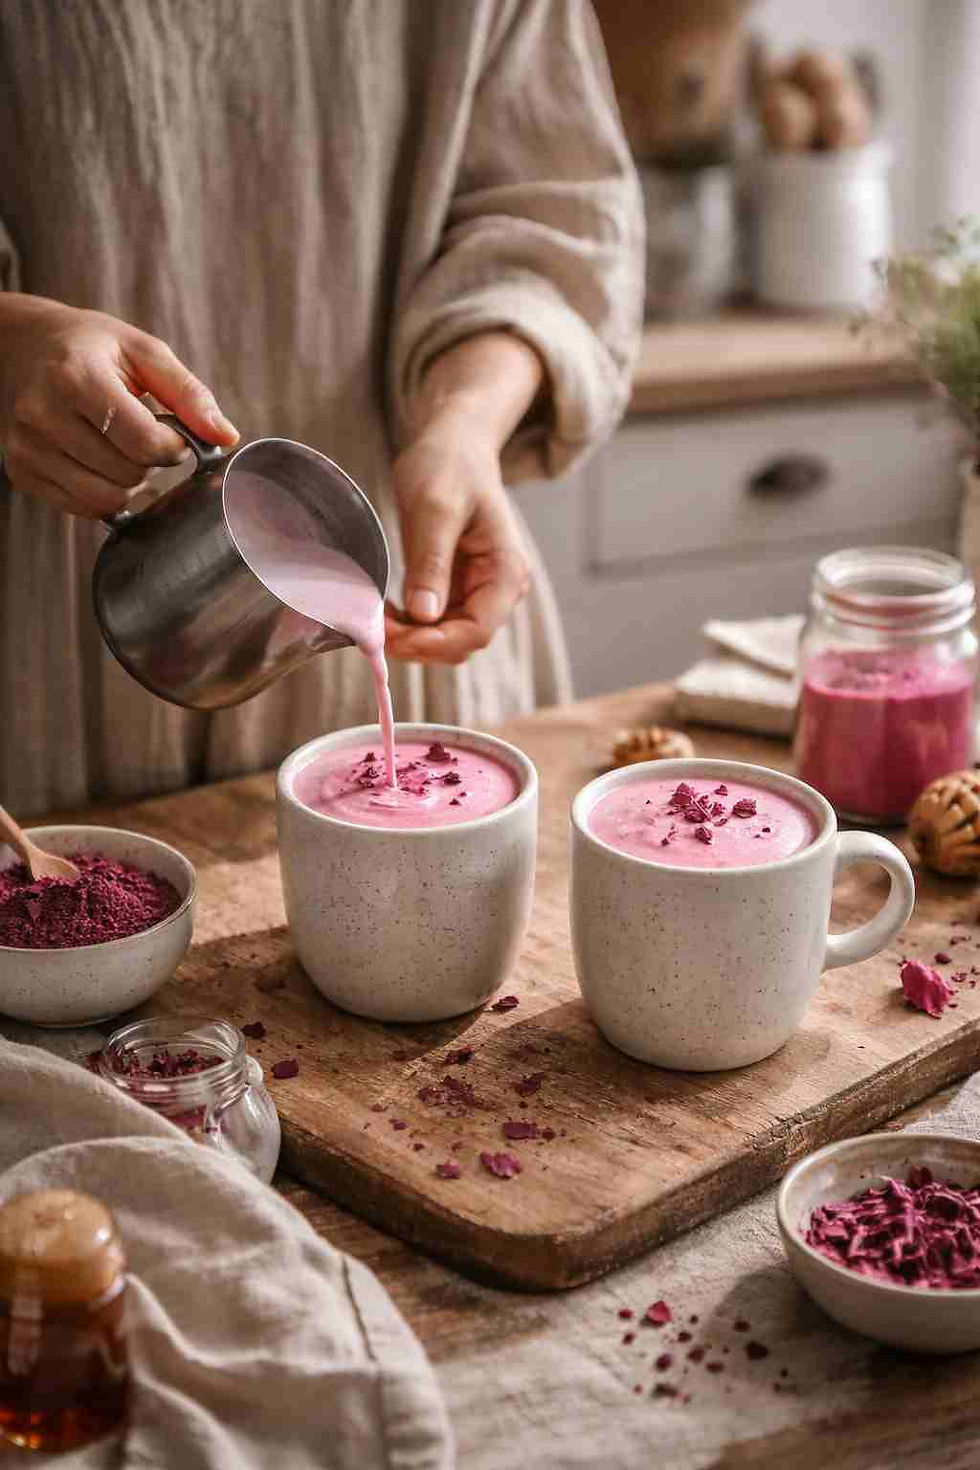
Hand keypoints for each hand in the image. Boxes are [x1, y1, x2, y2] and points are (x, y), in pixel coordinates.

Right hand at [0, 295, 237, 517]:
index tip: (172, 432)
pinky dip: (102, 493)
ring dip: (128, 483)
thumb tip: (226, 437)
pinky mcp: (20, 471)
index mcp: (76, 377)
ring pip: (105, 499)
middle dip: (149, 461)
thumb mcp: (143, 352)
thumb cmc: (91, 348)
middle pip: (127, 474)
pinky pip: (81, 508)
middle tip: (140, 433)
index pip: (144, 442)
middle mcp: (42, 414)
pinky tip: (99, 462)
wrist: (22, 346)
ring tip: (120, 448)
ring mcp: (26, 447)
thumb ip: (189, 393)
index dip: (173, 446)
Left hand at [384, 414, 530, 663]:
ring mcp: (477, 593)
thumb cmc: (448, 468)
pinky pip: (433, 624)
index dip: (434, 643)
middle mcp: (498, 590)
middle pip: (460, 642)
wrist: (451, 448)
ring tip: (375, 617)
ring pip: (444, 639)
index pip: (477, 630)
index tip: (391, 635)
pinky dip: (408, 626)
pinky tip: (385, 610)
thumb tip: (425, 614)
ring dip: (410, 639)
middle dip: (418, 643)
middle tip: (373, 628)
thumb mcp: (436, 510)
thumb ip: (432, 562)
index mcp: (505, 572)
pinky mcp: (455, 591)